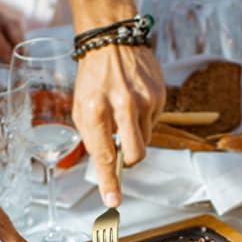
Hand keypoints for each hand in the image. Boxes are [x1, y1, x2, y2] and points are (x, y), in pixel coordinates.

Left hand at [71, 44, 164, 206]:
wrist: (112, 40)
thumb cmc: (93, 77)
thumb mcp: (81, 107)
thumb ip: (91, 138)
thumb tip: (104, 166)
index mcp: (96, 109)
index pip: (104, 155)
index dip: (109, 181)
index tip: (113, 201)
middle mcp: (122, 105)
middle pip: (135, 154)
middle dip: (129, 160)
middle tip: (122, 153)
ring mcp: (145, 100)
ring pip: (145, 140)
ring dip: (135, 135)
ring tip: (124, 112)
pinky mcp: (159, 96)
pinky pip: (154, 123)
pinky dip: (144, 119)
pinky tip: (135, 101)